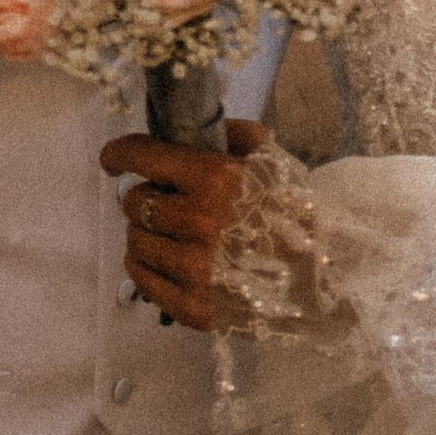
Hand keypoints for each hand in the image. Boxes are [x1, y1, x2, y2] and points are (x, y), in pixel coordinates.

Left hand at [100, 118, 276, 332]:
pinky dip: (145, 265)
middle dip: (146, 197)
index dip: (120, 153)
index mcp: (216, 178)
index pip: (144, 157)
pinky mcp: (191, 306)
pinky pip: (141, 278)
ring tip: (171, 234)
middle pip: (134, 202)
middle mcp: (198, 221)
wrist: (322, 279)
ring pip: (134, 240)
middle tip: (166, 203)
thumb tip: (189, 128)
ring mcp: (193, 268)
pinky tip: (166, 259)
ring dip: (146, 233)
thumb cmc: (294, 214)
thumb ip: (233, 134)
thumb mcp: (271, 159)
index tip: (113, 158)